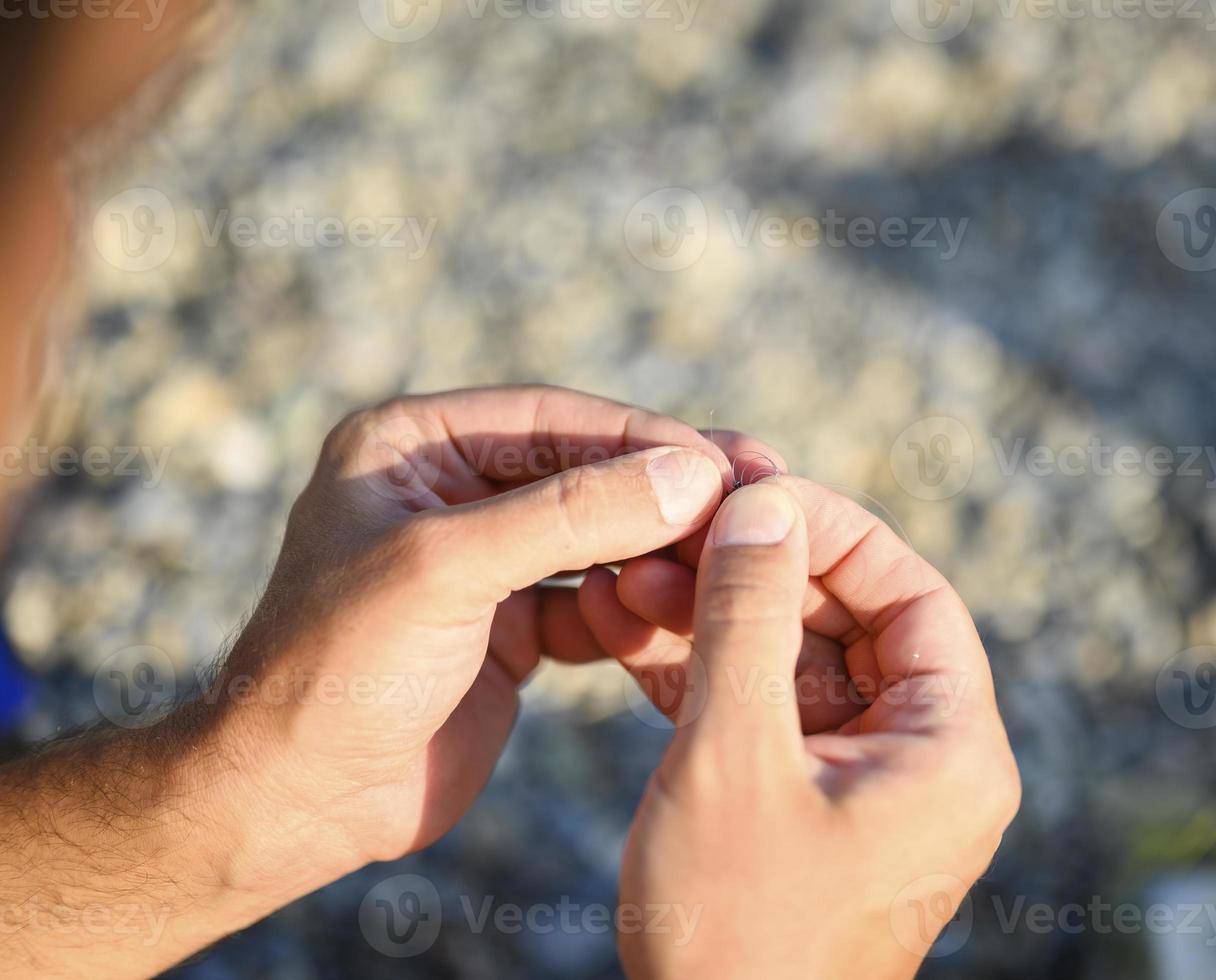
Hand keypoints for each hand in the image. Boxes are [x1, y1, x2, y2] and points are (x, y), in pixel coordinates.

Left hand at [0, 385, 735, 977]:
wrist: (297, 800)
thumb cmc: (338, 670)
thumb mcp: (448, 570)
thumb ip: (571, 515)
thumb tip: (692, 474)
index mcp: (410, 444)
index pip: (550, 419)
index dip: (642, 437)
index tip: (726, 461)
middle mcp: (448, 490)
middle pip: (585, 471)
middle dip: (665, 489)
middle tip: (760, 488)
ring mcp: (482, 561)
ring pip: (599, 537)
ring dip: (661, 548)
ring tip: (735, 553)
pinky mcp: (509, 627)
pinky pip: (595, 601)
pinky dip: (637, 609)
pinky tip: (683, 612)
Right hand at [610, 478, 1019, 977]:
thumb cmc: (737, 934)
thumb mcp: (735, 757)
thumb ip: (750, 618)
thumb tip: (764, 504)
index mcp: (950, 751)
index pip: (911, 594)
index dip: (832, 530)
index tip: (749, 492)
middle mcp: (922, 762)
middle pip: (848, 622)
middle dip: (754, 573)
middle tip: (669, 533)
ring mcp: (861, 787)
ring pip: (794, 664)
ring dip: (714, 619)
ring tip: (628, 580)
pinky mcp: (806, 808)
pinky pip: (765, 713)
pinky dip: (704, 674)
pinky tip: (630, 632)